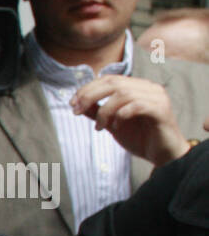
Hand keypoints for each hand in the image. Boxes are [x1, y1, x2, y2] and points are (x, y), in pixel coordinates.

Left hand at [72, 75, 191, 167]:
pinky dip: (121, 115)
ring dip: (105, 110)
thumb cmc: (140, 138)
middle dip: (90, 96)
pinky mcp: (161, 110)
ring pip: (124, 93)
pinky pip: (137, 105)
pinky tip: (116, 127)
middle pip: (114, 82)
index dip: (87, 89)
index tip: (72, 104)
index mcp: (137, 87)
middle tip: (77, 111)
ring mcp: (157, 97)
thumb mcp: (113, 124)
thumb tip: (79, 104)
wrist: (164, 155)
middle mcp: (148, 88)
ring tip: (99, 127)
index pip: (109, 79)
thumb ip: (98, 112)